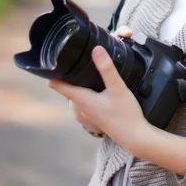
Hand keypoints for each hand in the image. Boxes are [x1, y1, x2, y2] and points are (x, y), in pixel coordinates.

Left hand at [48, 35, 153, 153]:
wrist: (135, 137)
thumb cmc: (126, 115)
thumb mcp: (118, 88)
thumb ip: (107, 69)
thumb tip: (96, 49)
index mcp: (81, 99)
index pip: (56, 84)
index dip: (50, 71)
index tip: (50, 56)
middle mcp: (81, 105)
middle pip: (65, 85)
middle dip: (65, 70)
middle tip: (68, 52)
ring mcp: (88, 110)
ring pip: (76, 89)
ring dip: (76, 77)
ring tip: (81, 61)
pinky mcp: (96, 111)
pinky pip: (85, 94)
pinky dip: (86, 84)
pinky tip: (97, 78)